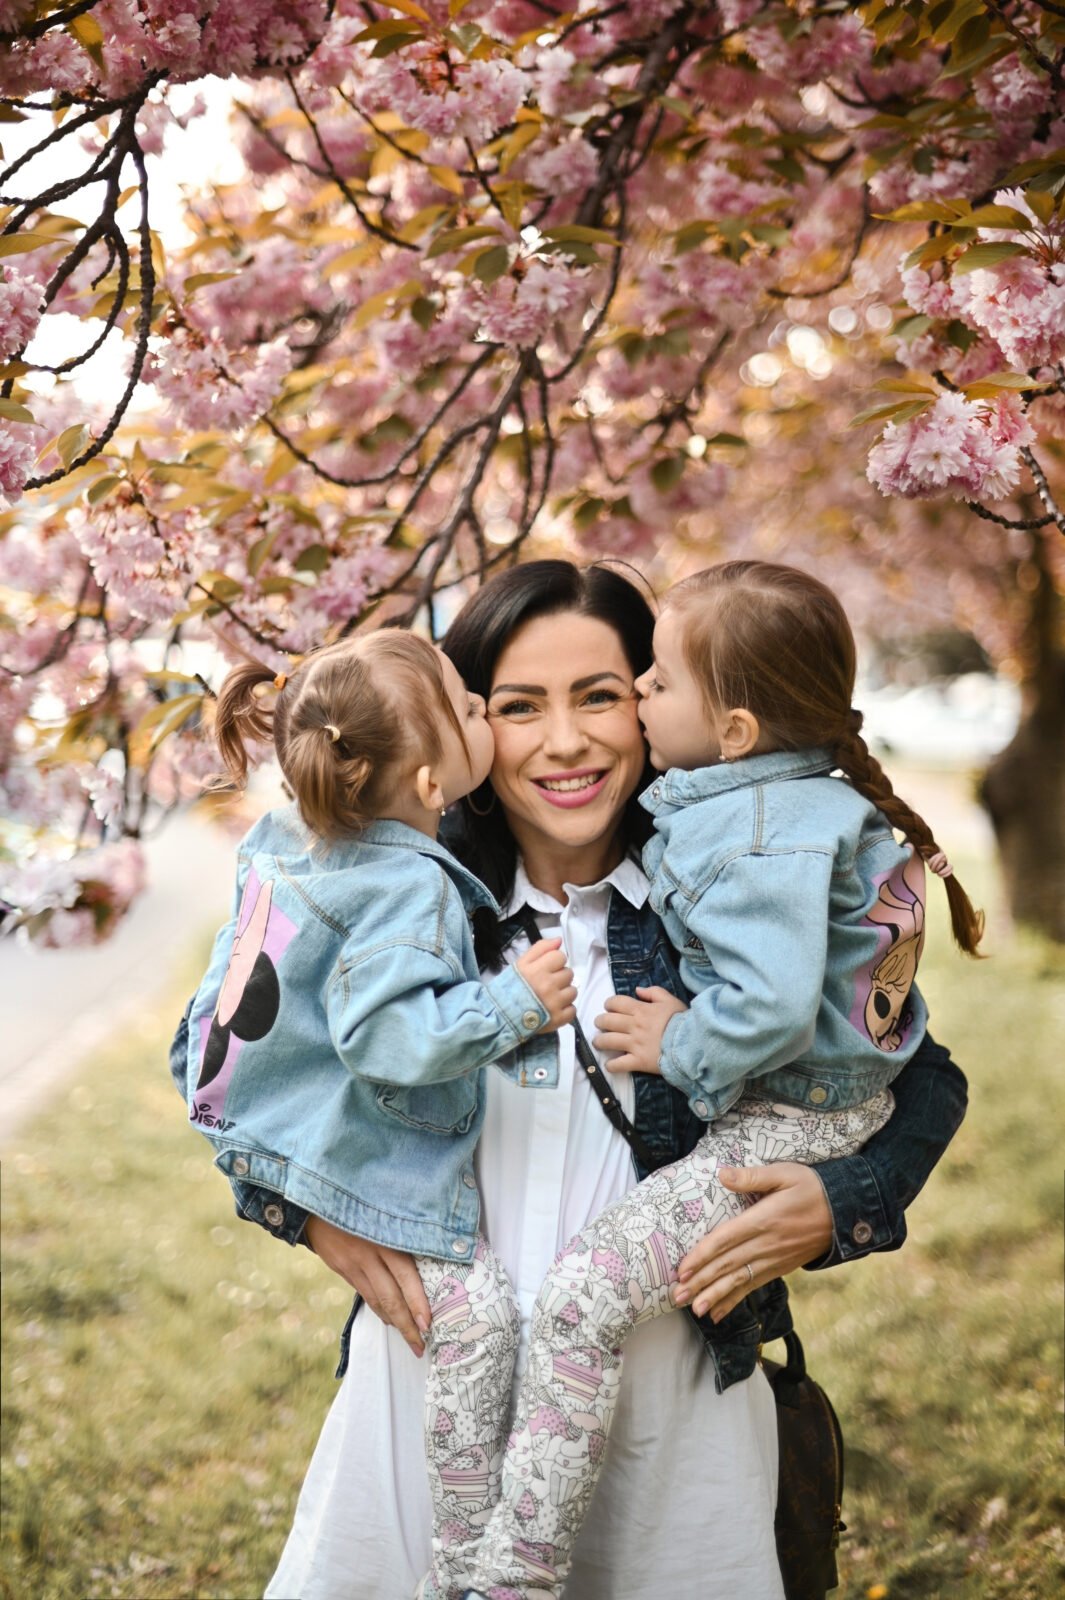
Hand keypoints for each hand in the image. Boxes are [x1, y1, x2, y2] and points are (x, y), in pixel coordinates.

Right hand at [304, 1215, 430, 1356]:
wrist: (314, 1201)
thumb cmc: (360, 1201)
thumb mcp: (382, 1211)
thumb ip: (402, 1232)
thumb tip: (429, 1254)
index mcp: (383, 1238)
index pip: (405, 1276)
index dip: (417, 1302)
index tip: (429, 1323)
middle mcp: (368, 1255)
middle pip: (391, 1297)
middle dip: (408, 1325)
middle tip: (421, 1345)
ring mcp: (352, 1265)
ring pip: (377, 1301)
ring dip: (395, 1322)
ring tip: (411, 1338)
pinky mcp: (341, 1269)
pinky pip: (364, 1294)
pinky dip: (379, 1309)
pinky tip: (388, 1318)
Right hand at [516, 936, 576, 1032]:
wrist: (501, 1016)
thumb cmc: (510, 987)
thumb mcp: (521, 963)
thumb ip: (540, 949)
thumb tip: (559, 940)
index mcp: (538, 970)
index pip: (560, 957)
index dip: (554, 961)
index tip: (546, 969)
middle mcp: (549, 986)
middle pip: (569, 973)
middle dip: (559, 977)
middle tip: (546, 984)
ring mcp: (555, 1004)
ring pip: (573, 991)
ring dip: (564, 993)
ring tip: (550, 997)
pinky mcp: (558, 1019)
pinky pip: (572, 1010)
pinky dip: (565, 1010)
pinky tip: (554, 1009)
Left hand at [593, 986, 686, 1073]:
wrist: (692, 1043)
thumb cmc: (682, 1021)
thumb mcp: (670, 1000)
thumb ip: (654, 992)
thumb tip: (637, 990)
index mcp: (641, 1010)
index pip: (616, 1003)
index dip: (609, 1004)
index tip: (608, 1007)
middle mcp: (634, 1026)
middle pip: (607, 1021)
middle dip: (599, 1021)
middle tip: (600, 1024)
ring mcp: (634, 1044)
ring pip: (608, 1041)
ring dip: (599, 1041)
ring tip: (598, 1042)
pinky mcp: (638, 1061)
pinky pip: (618, 1064)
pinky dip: (611, 1065)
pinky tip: (610, 1064)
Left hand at [671, 1163, 832, 1321]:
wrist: (846, 1213)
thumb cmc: (812, 1188)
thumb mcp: (785, 1173)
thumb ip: (752, 1176)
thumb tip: (722, 1174)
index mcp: (763, 1220)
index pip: (726, 1240)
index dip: (702, 1256)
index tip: (682, 1270)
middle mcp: (766, 1245)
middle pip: (727, 1266)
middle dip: (701, 1282)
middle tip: (677, 1296)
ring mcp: (773, 1260)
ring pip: (739, 1281)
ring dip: (715, 1296)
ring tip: (695, 1310)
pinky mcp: (779, 1268)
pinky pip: (753, 1286)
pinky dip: (735, 1300)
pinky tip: (719, 1312)